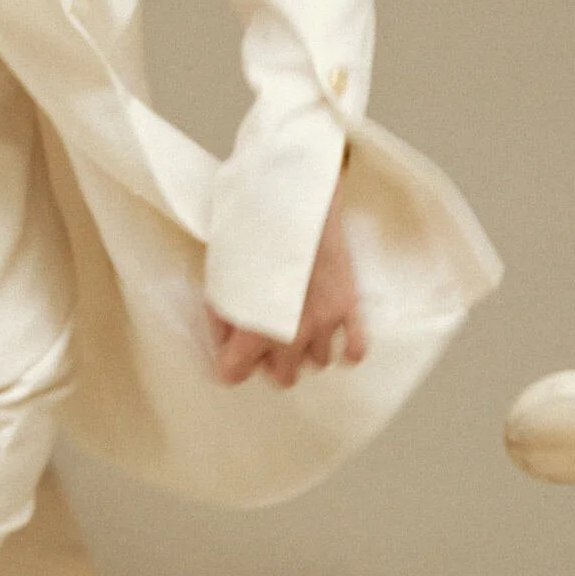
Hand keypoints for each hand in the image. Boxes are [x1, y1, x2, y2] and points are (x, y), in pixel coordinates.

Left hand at [204, 172, 366, 390]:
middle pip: (283, 377)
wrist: (290, 197)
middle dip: (269, 361)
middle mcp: (293, 335)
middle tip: (262, 335)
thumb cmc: (247, 233)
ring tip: (295, 325)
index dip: (228, 359)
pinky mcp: (349, 305)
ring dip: (304, 350)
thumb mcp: (218, 278)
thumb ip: (222, 319)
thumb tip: (228, 340)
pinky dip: (345, 348)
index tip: (229, 344)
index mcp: (255, 331)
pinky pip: (356, 349)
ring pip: (317, 363)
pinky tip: (330, 335)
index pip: (235, 374)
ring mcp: (326, 322)